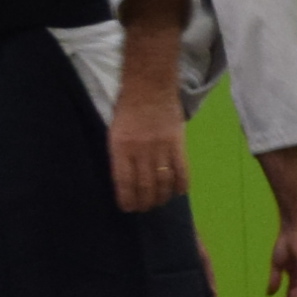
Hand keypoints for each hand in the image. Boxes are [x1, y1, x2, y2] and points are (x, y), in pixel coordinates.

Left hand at [109, 94, 188, 213]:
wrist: (149, 87)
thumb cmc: (127, 109)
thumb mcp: (114, 132)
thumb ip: (120, 156)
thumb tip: (126, 180)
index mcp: (121, 147)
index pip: (124, 182)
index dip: (127, 199)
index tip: (128, 208)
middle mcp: (141, 151)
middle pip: (145, 185)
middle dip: (145, 202)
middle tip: (144, 209)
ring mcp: (161, 148)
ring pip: (163, 182)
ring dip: (162, 197)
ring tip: (159, 203)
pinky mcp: (178, 144)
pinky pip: (182, 170)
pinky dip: (181, 185)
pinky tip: (178, 192)